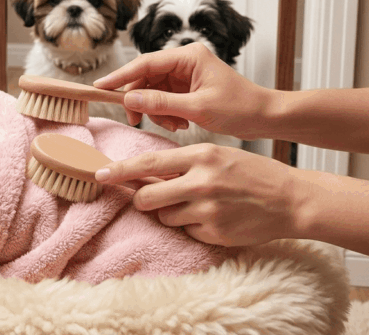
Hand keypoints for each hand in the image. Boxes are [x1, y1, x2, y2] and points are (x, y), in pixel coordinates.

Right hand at [94, 43, 273, 139]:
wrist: (265, 117)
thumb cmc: (241, 107)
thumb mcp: (198, 108)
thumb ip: (162, 103)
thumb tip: (130, 98)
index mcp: (188, 56)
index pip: (145, 63)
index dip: (121, 76)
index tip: (101, 86)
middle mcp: (184, 62)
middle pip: (145, 78)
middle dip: (140, 100)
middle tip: (135, 120)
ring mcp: (185, 75)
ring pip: (152, 91)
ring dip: (156, 111)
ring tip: (174, 125)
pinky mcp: (186, 89)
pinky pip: (163, 100)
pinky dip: (165, 115)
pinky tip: (181, 124)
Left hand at [95, 143, 306, 246]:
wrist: (291, 199)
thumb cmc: (250, 173)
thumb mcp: (216, 156)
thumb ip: (181, 164)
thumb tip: (141, 174)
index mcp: (201, 156)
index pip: (148, 164)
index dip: (119, 170)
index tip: (98, 174)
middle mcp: (202, 182)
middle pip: (147, 197)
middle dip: (143, 200)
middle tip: (152, 197)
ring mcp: (208, 209)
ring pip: (165, 217)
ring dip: (171, 213)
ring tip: (198, 205)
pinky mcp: (214, 232)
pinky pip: (186, 231)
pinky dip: (192, 226)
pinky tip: (214, 217)